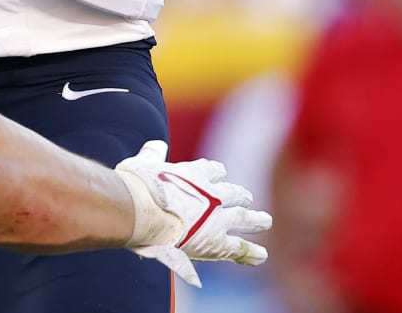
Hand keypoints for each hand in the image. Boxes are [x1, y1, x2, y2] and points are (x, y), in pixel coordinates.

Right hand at [116, 140, 271, 287]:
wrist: (141, 211)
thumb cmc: (136, 186)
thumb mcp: (142, 163)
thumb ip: (151, 154)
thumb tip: (157, 144)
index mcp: (192, 174)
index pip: (210, 170)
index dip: (215, 171)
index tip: (220, 170)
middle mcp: (210, 194)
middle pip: (232, 193)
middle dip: (240, 195)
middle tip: (247, 196)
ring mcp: (217, 219)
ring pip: (243, 218)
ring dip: (255, 220)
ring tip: (265, 220)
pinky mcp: (217, 242)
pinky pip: (239, 248)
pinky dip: (251, 252)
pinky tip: (262, 255)